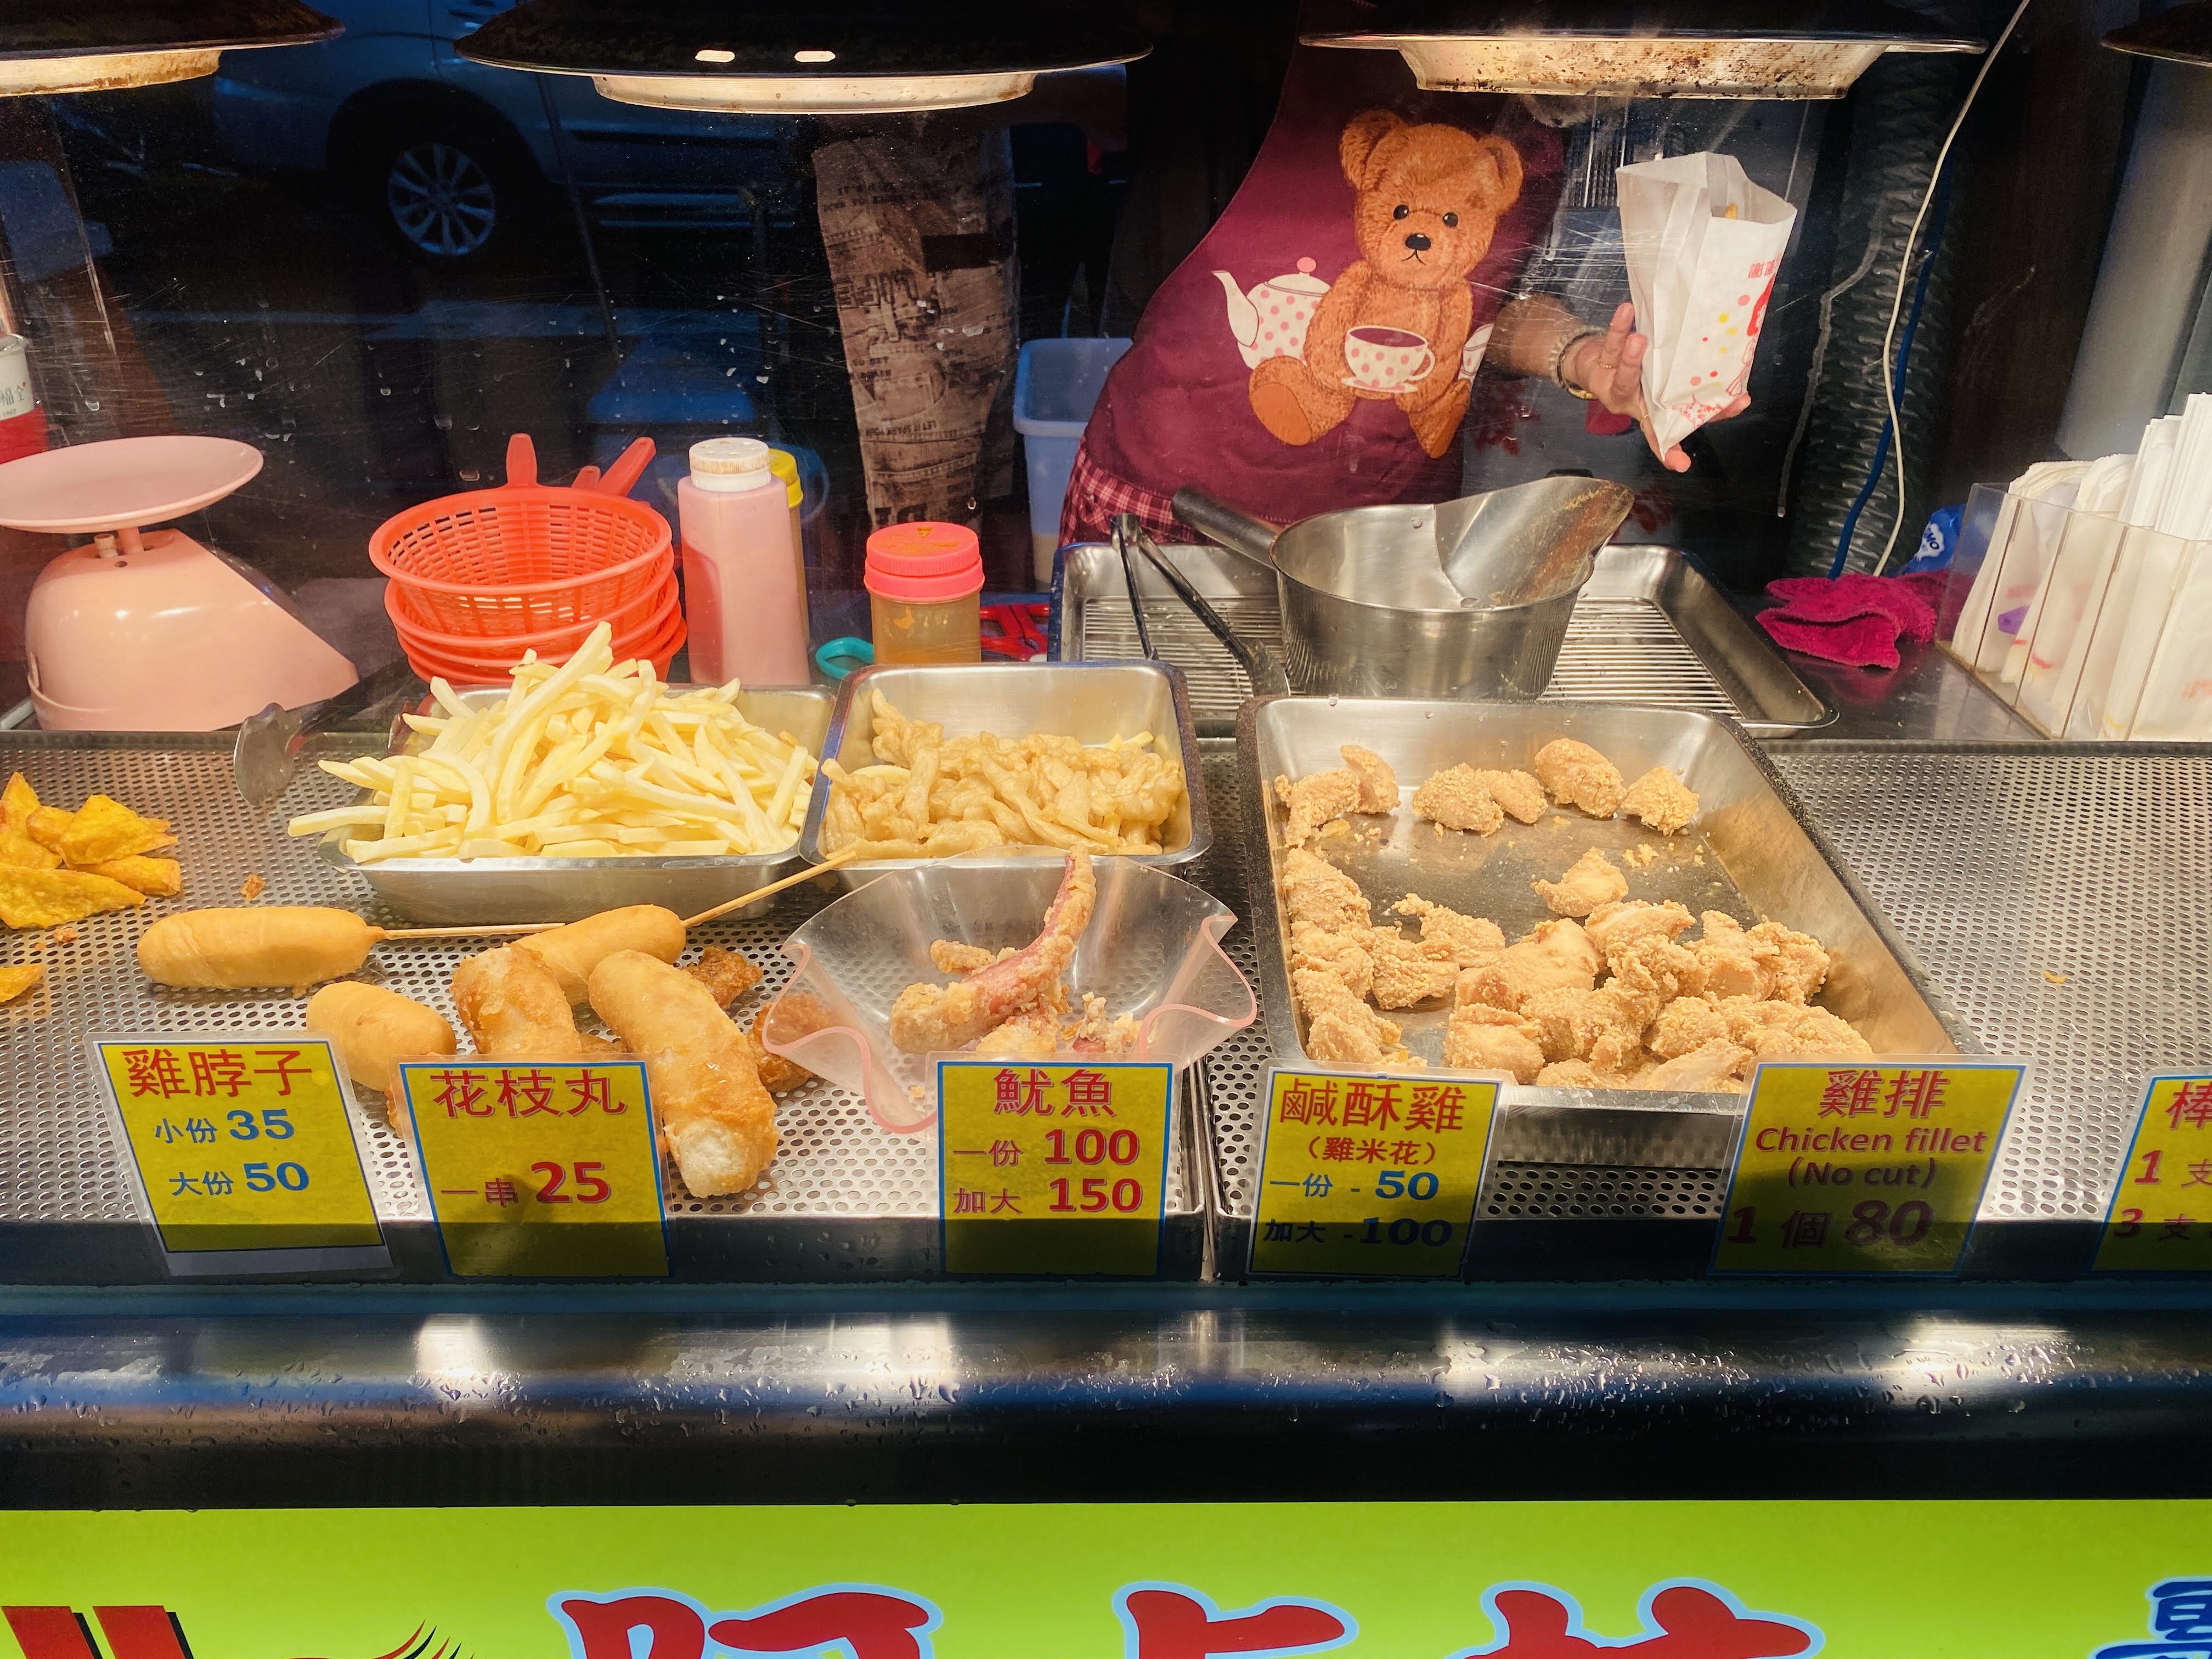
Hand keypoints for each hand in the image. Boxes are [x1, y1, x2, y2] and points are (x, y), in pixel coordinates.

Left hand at [1565, 300, 1749, 472]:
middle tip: (1689, 382)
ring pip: (1625, 377)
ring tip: (1642, 341)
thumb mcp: (1661, 376)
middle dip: (1669, 397)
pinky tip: (1626, 311)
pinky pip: (1610, 346)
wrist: (1590, 361)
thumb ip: (1687, 380)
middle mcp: (1634, 403)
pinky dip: (1618, 328)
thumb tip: (1735, 377)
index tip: (1682, 464)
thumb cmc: (1634, 369)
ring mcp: (1614, 386)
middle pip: (1653, 407)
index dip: (1673, 448)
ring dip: (1633, 359)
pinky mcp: (1600, 366)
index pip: (1667, 432)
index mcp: (1652, 409)